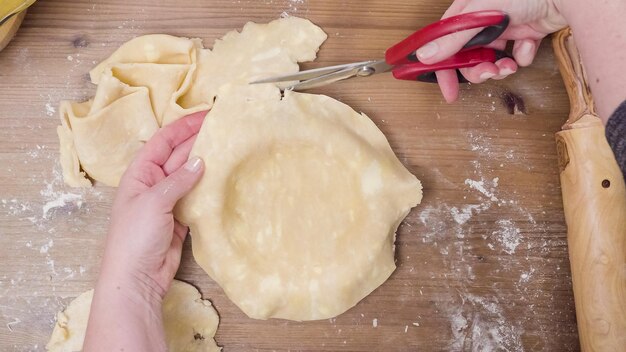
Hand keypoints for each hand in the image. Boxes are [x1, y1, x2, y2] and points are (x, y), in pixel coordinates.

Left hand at [84, 112, 205, 351]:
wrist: (136, 278)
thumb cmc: (134, 237)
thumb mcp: (154, 202)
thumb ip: (178, 180)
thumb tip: (201, 160)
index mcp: (140, 173)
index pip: (163, 140)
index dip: (184, 125)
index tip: (207, 114)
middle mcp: (154, 183)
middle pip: (179, 155)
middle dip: (199, 140)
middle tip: (225, 128)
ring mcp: (168, 201)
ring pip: (190, 175)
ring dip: (206, 163)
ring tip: (229, 148)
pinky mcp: (181, 218)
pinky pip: (196, 196)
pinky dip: (208, 187)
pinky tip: (223, 178)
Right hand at [415, 0, 567, 101]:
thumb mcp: (480, 16)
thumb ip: (453, 39)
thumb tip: (425, 56)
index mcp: (467, 12)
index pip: (445, 43)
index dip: (444, 67)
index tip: (447, 89)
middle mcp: (484, 21)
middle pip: (469, 56)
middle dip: (477, 70)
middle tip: (486, 74)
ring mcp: (505, 28)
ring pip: (492, 59)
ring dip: (499, 67)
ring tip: (508, 66)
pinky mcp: (526, 35)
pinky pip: (517, 55)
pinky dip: (522, 55)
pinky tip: (529, 44)